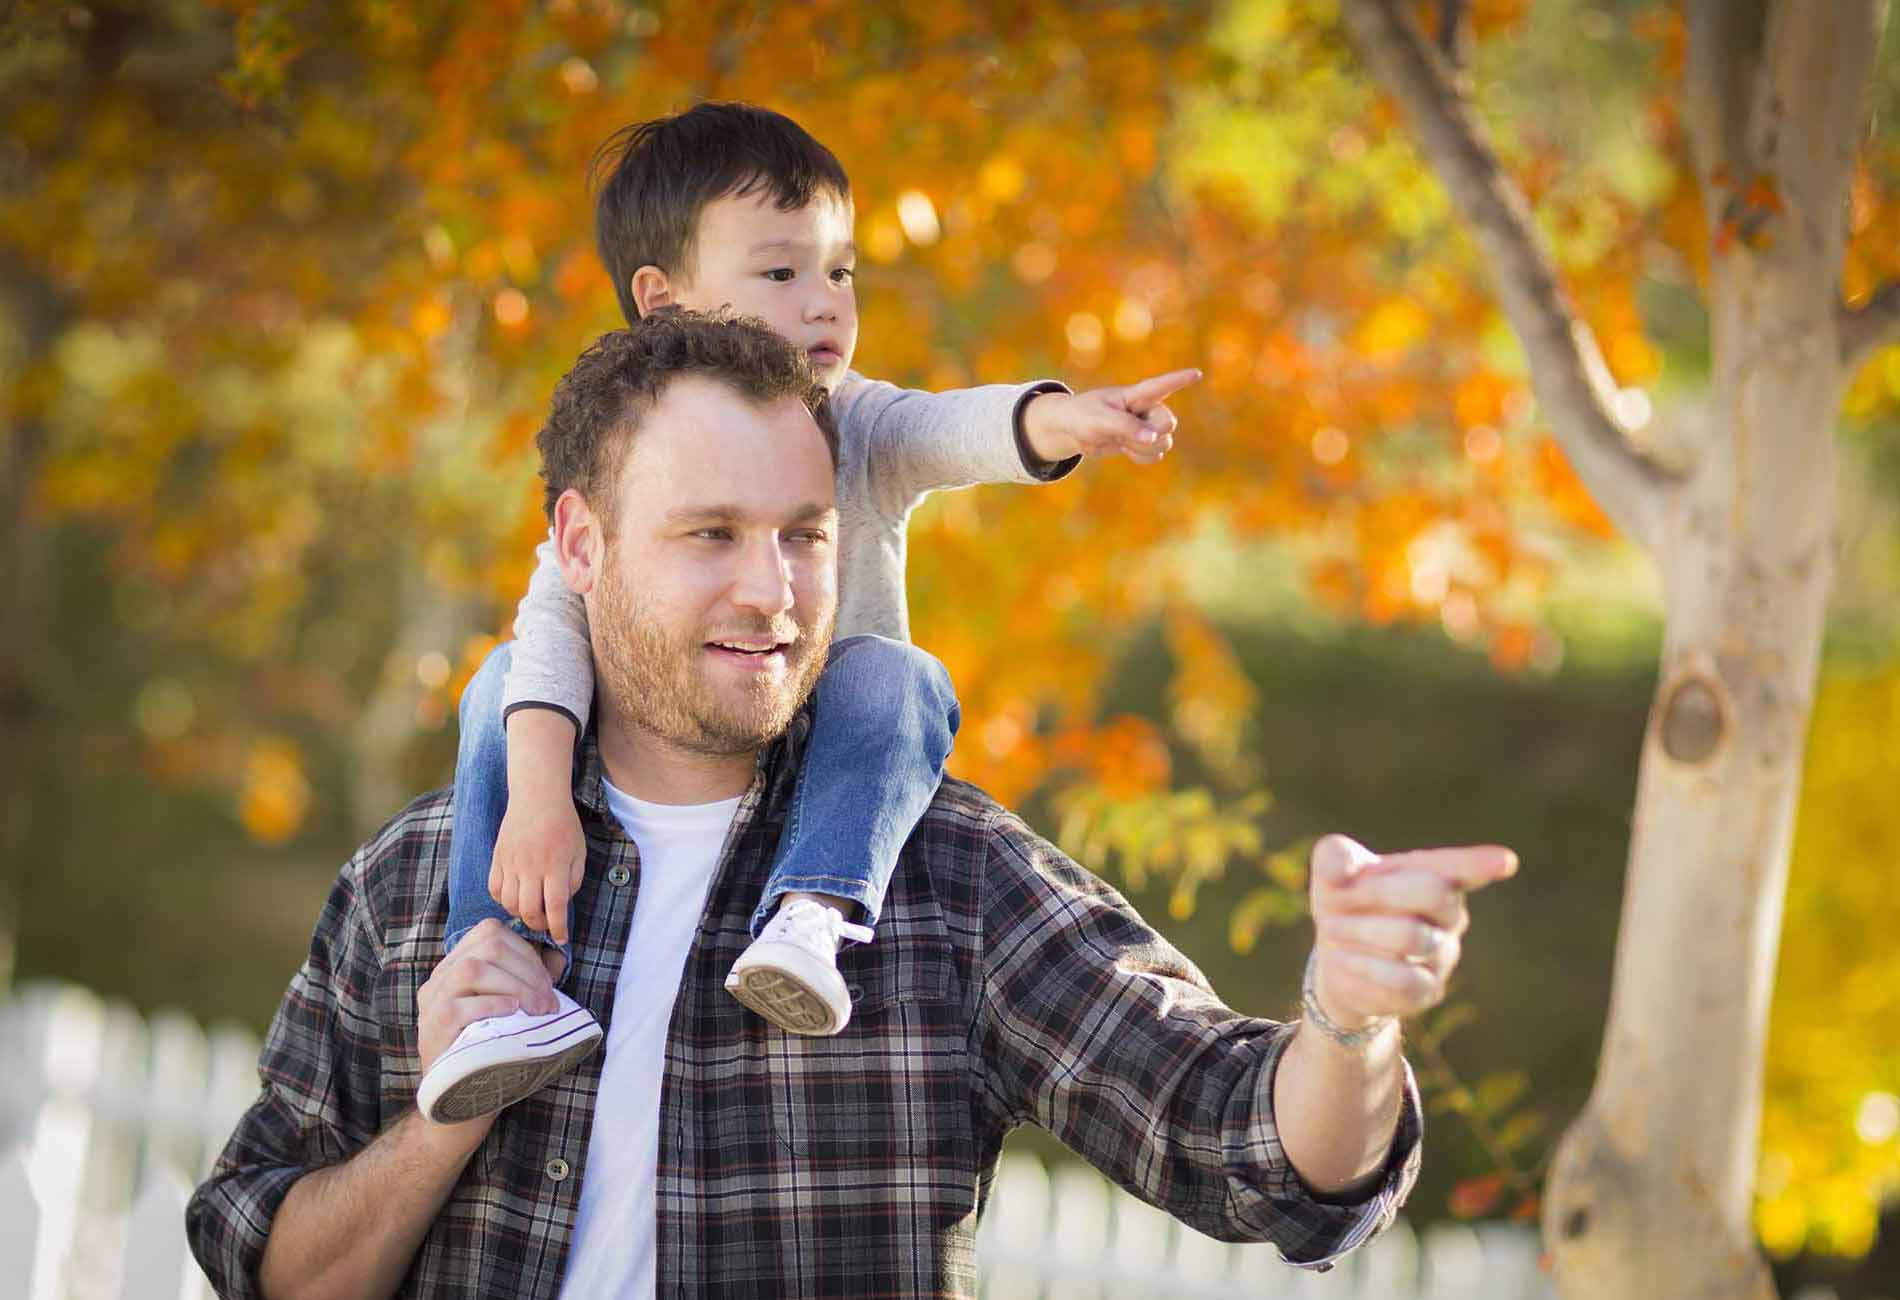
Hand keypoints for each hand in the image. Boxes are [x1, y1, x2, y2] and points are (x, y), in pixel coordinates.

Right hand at [417, 919, 558, 1075]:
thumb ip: (530, 979)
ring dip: (515, 986)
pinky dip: (493, 1005)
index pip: (490, 932)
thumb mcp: (512, 1006)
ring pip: (471, 969)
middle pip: (487, 946)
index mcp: (456, 966)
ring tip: (536, 1010)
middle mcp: (439, 978)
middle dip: (528, 970)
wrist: (461, 1097)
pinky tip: (512, 1016)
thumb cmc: (492, 1047)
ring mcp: (431, 1002)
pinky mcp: (432, 1027)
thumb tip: (558, 955)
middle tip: (548, 1002)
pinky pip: (459, 1005)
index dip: (526, 952)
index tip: (546, 983)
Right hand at [489, 787, 587, 944]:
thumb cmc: (563, 824)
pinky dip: (503, 900)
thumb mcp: (579, 852)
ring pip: (509, 903)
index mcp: (555, 865)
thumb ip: (573, 880)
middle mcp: (531, 867)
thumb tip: (562, 904)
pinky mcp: (497, 858)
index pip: (556, 907)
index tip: (562, 939)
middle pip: (529, 910)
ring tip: (531, 911)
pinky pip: (494, 889)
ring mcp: (511, 863)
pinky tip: (514, 898)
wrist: (537, 797)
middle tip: (546, 925)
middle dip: (538, 925)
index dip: (558, 928)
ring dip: (520, 914)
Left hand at [1022, 368, 1201, 464]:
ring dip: (1144, 448)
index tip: (1196, 373)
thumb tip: (1155, 439)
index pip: (1161, 386)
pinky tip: (1127, 451)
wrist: (1073, 430)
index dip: (1179, 379)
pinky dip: (1143, 457)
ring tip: (1122, 442)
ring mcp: (1145, 426)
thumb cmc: (1083, 416)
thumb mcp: (1100, 420)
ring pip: (1164, 442)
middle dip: (1152, 434)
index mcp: (1136, 395)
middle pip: (1168, 423)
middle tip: (1127, 435)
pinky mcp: (1142, 442)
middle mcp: (1146, 408)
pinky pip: (1157, 455)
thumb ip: (1126, 426)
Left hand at [1306, 834, 1517, 1028]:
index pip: (1461, 868)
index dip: (1481, 864)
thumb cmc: (1347, 902)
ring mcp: (1443, 956)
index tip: (1504, 862)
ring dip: (1361, 932)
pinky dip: (1361, 969)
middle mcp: (1449, 915)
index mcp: (1434, 876)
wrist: (1336, 957)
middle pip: (1433, 892)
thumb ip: (1335, 858)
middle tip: (1335, 899)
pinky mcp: (1427, 993)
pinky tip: (1339, 962)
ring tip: (1328, 930)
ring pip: (1412, 937)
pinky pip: (1401, 982)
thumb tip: (1341, 872)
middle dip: (1379, 891)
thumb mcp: (1334, 872)